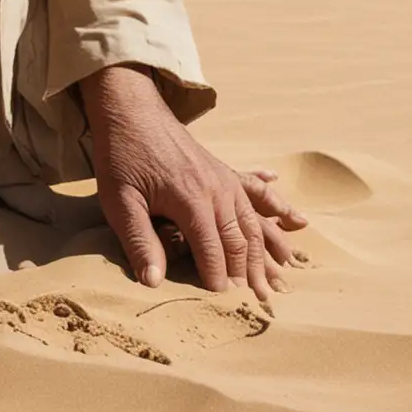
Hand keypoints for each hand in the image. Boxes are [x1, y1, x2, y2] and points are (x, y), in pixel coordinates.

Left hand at [79, 64, 308, 304]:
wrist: (130, 107)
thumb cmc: (121, 154)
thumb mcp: (120, 200)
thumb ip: (139, 241)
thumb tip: (153, 282)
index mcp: (191, 199)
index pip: (212, 251)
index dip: (217, 280)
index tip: (220, 304)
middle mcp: (215, 188)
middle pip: (239, 238)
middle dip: (249, 271)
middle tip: (258, 299)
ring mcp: (221, 176)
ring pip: (251, 219)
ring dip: (266, 248)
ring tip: (280, 274)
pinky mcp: (221, 169)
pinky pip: (253, 192)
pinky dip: (274, 206)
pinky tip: (292, 216)